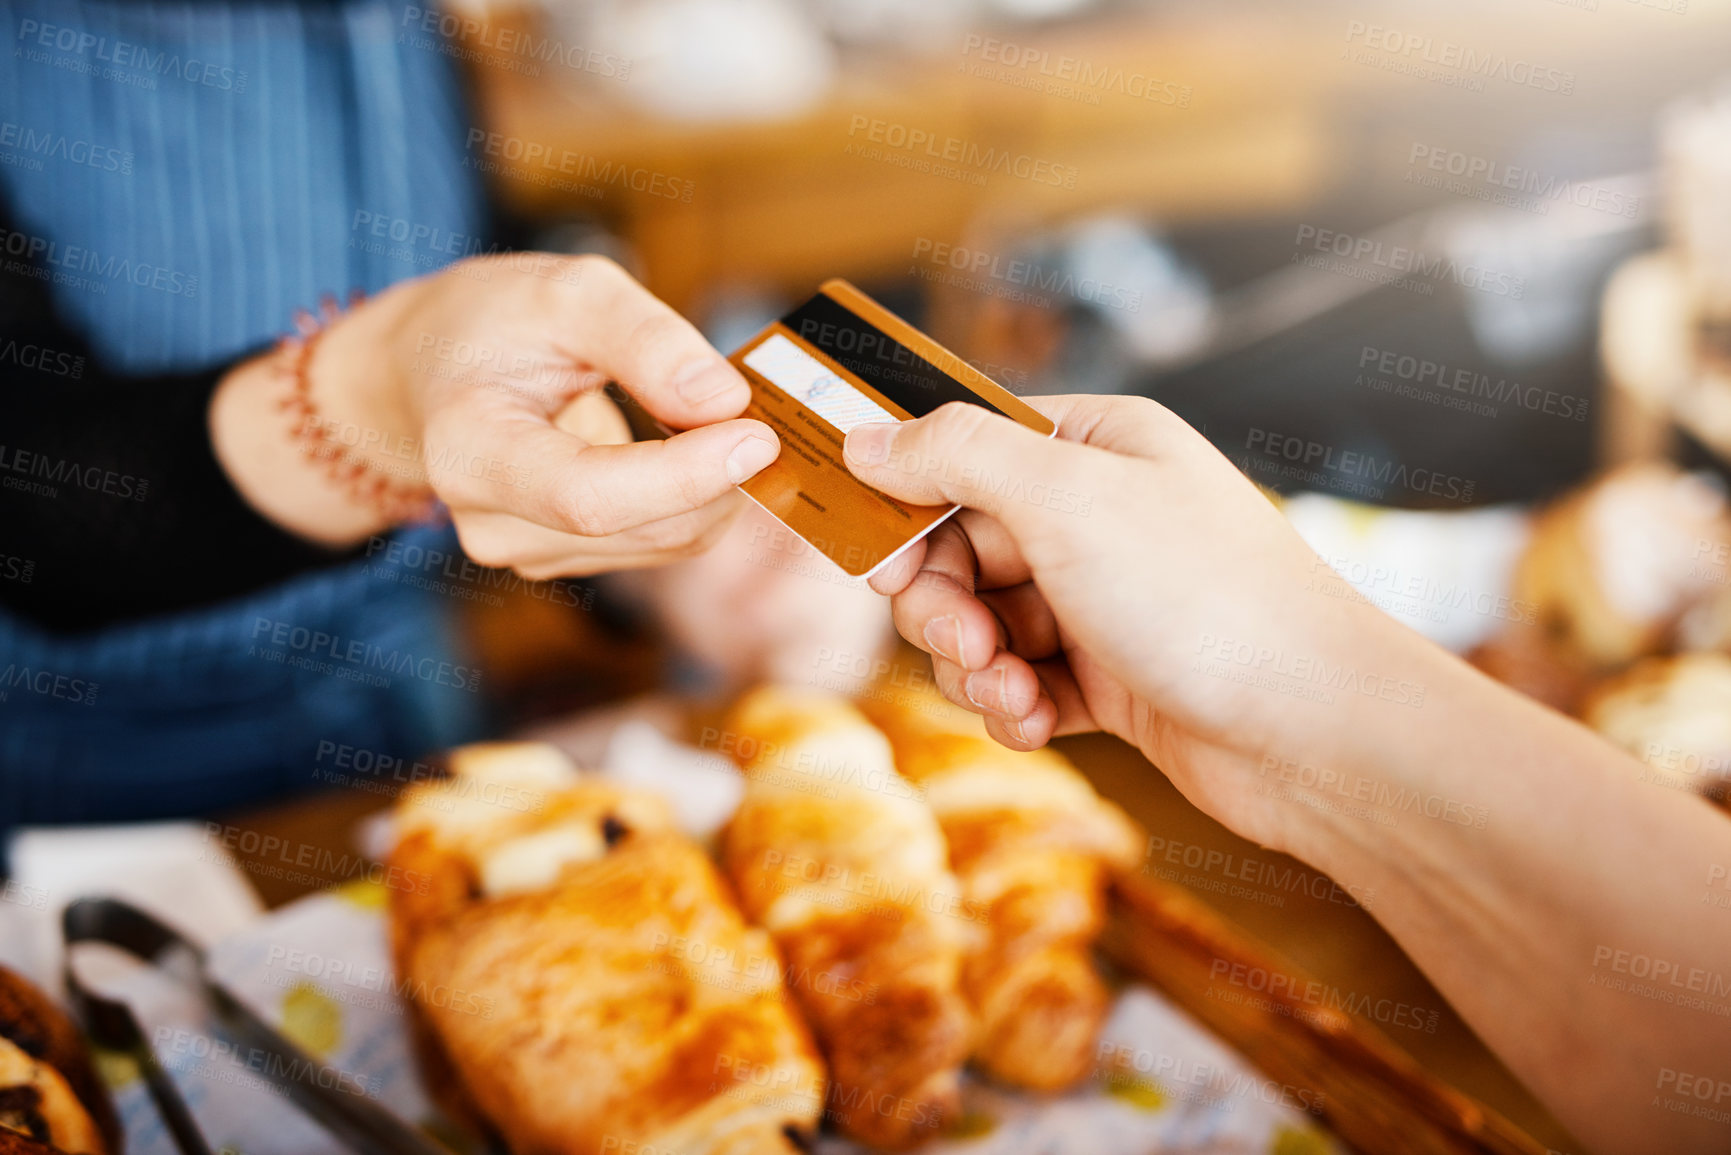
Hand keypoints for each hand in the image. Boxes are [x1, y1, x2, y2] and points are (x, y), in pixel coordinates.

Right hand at [213, 254, 779, 576]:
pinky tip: (689, 445)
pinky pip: (666, 541)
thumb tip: (724, 400)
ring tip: (711, 412)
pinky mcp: (568, 560)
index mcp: (468, 450)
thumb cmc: (493, 323)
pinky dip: (700, 495)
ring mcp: (528, 552)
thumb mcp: (564, 291)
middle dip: (720, 474)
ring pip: (668, 541)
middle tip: (763, 408)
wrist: (432, 373)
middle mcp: (491, 523)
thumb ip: (645, 337)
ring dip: (717, 484)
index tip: (757, 434)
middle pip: (643, 528)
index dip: (683, 475)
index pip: (588, 497)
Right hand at [843, 395, 1445, 849]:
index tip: (868, 556)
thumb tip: (863, 435)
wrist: (1315, 731)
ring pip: (981, 621)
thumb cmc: (1205, 596)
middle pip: (958, 544)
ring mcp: (1103, 598)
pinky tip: (1039, 721)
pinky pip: (1022, 681)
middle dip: (942, 600)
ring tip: (1012, 691)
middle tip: (960, 638)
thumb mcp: (1066, 497)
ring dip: (975, 664)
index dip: (904, 501)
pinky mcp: (1111, 677)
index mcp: (1093, 443)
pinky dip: (1015, 705)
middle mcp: (1096, 514)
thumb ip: (954, 455)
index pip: (961, 448)